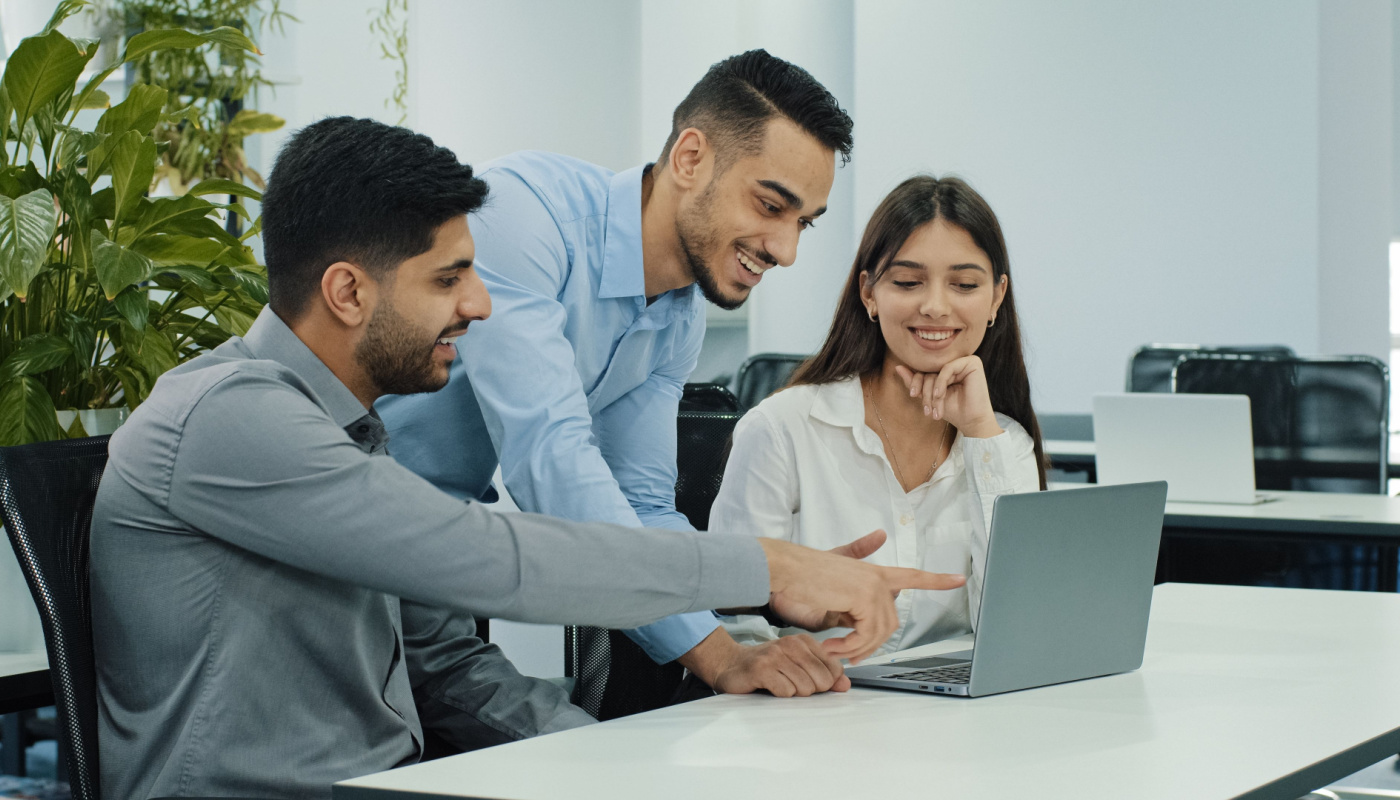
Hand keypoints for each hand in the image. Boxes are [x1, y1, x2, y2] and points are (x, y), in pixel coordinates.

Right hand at [679, 628, 848, 695]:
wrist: (730, 665)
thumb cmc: (766, 667)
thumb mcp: (798, 667)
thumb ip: (824, 675)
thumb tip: (845, 685)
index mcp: (803, 641)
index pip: (834, 669)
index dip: (824, 682)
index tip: (808, 680)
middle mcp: (790, 644)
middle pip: (821, 680)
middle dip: (809, 690)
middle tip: (790, 683)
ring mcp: (775, 655)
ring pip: (804, 688)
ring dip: (792, 693)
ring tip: (778, 683)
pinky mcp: (761, 669)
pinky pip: (785, 692)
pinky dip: (779, 695)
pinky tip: (768, 686)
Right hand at [759, 538, 965, 663]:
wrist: (785, 570)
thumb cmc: (803, 581)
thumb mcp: (836, 596)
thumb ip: (855, 608)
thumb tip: (863, 631)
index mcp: (873, 573)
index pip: (912, 576)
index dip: (936, 579)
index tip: (959, 579)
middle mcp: (877, 577)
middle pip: (890, 624)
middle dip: (870, 646)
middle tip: (847, 655)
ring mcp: (873, 585)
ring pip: (879, 633)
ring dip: (856, 649)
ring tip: (833, 650)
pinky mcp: (863, 596)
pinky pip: (865, 634)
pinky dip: (849, 646)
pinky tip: (831, 645)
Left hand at [895, 357, 1002, 437]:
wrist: (971, 421)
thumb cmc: (953, 410)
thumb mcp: (929, 396)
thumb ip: (914, 382)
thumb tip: (897, 367)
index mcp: (944, 368)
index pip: (923, 369)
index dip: (915, 382)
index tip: (914, 396)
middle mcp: (954, 362)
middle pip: (929, 370)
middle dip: (925, 392)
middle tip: (927, 410)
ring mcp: (963, 361)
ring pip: (937, 371)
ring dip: (932, 392)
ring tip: (935, 409)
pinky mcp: (972, 362)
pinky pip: (947, 368)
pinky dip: (940, 383)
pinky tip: (940, 395)